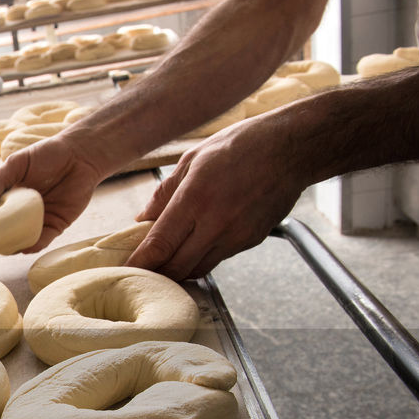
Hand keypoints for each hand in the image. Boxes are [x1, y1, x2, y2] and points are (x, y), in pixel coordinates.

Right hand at [0, 134, 106, 252]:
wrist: (80, 154)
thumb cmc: (46, 154)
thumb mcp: (16, 163)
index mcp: (7, 198)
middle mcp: (20, 213)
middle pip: (2, 232)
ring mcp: (37, 221)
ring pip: (20, 240)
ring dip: (10, 246)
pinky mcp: (55, 226)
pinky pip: (42, 241)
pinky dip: (32, 245)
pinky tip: (23, 247)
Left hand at [127, 115, 308, 278]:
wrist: (292, 148)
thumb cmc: (241, 146)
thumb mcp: (191, 159)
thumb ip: (163, 193)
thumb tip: (142, 220)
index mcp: (196, 199)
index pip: (160, 245)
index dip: (140, 262)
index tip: (126, 269)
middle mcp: (216, 223)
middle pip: (176, 267)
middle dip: (156, 271)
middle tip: (143, 267)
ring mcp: (236, 236)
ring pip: (197, 269)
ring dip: (179, 268)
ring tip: (167, 258)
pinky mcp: (250, 241)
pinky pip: (218, 259)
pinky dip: (201, 258)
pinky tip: (196, 244)